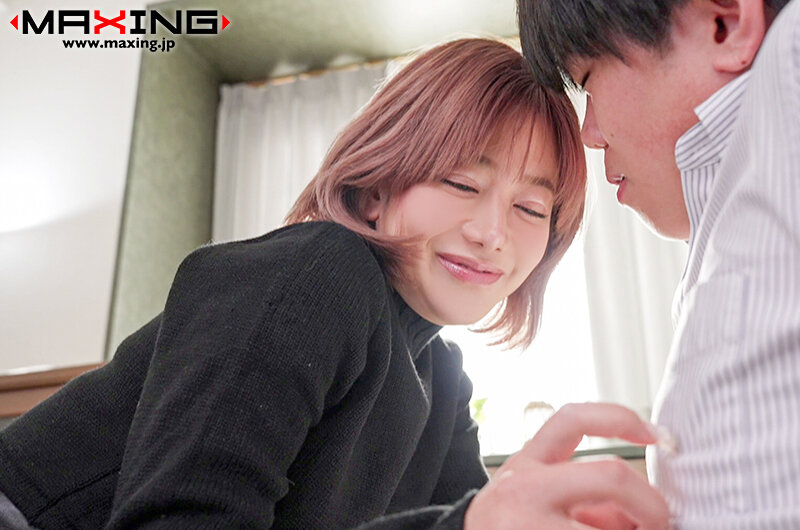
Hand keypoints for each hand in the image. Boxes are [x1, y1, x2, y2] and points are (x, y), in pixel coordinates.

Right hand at [463, 403, 669, 529]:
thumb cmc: (508, 529)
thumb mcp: (534, 501)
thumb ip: (583, 496)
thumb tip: (642, 514)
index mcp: (526, 466)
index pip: (573, 419)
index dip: (620, 418)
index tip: (655, 435)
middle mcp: (524, 489)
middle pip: (610, 475)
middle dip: (651, 503)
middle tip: (661, 523)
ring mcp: (529, 526)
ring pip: (609, 528)